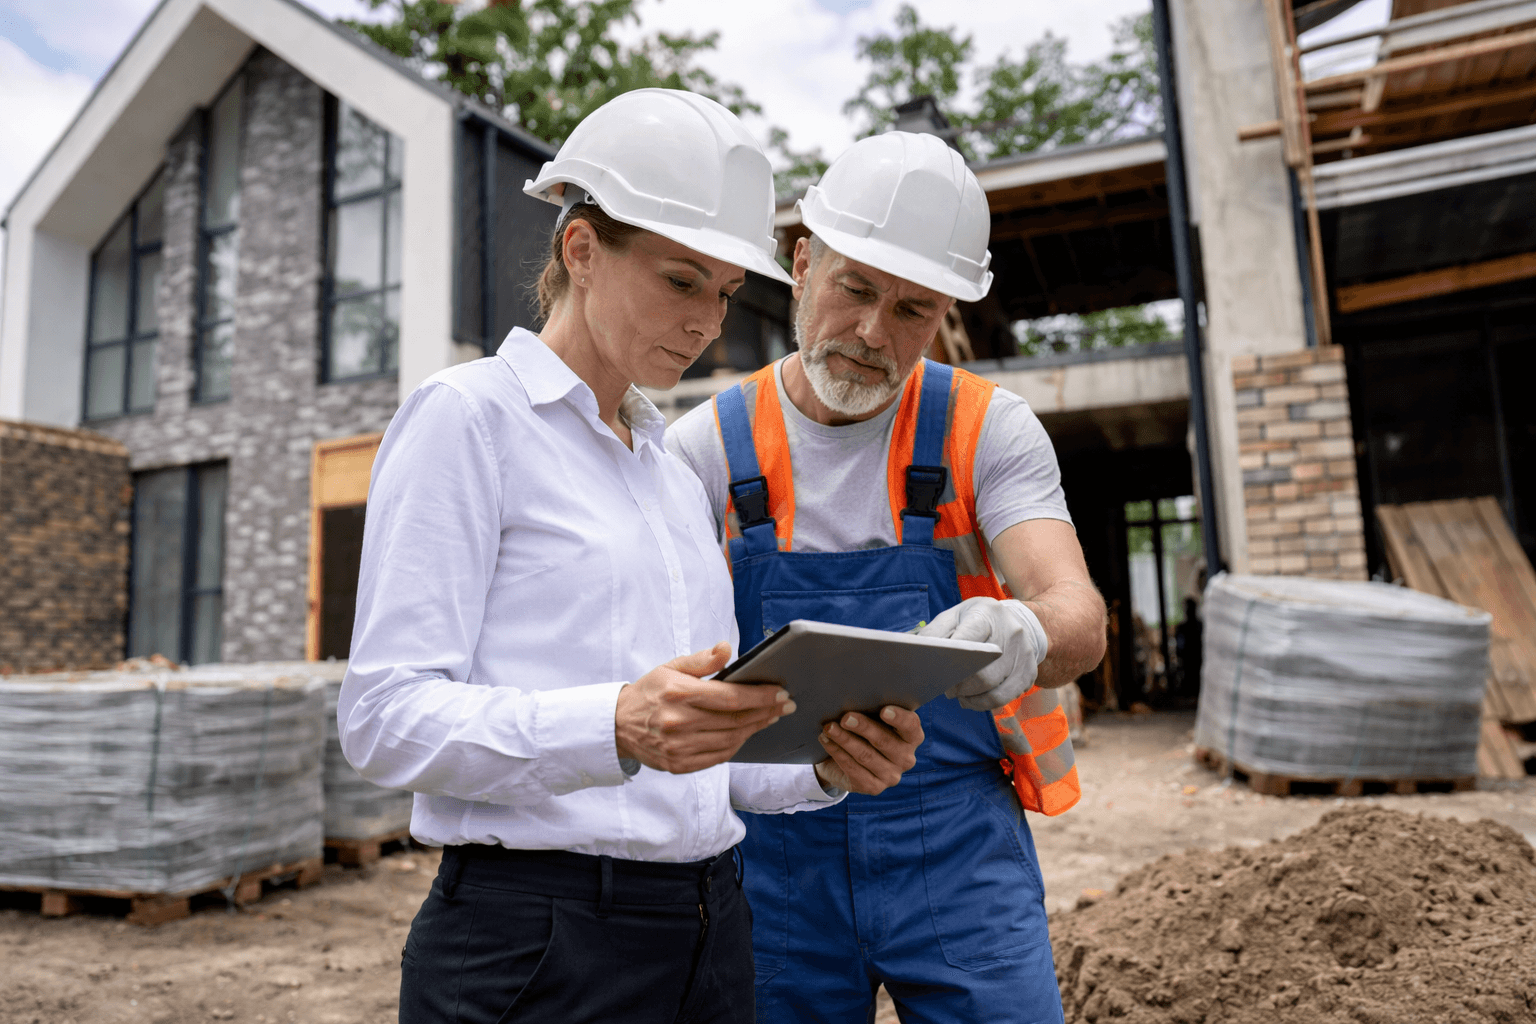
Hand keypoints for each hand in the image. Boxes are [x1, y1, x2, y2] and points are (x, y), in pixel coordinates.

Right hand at [615, 642, 794, 774]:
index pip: (731, 697)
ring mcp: (678, 747)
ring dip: (755, 728)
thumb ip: (702, 660)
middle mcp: (678, 722)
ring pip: (731, 740)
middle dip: (766, 711)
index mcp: (678, 693)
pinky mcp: (678, 764)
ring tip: (770, 717)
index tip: (781, 692)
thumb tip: (726, 648)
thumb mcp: (670, 667)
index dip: (761, 696)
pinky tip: (747, 733)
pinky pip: (718, 757)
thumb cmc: (649, 692)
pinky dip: (737, 745)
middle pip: (735, 720)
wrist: (617, 725)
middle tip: (785, 705)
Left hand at [813, 706, 923, 795]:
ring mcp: (891, 776)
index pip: (911, 726)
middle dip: (864, 727)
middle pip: (885, 741)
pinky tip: (826, 741)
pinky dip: (837, 753)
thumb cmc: (863, 729)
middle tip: (845, 717)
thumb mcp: (871, 718)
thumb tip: (854, 695)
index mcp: (912, 737)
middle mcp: (906, 758)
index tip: (883, 710)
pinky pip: (853, 769)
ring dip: (845, 740)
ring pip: (866, 756)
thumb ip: (872, 708)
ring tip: (829, 728)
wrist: (847, 759)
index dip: (899, 718)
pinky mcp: (873, 787)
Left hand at [919, 597, 1047, 709]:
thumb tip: (917, 653)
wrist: (1017, 621)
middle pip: (983, 673)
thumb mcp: (955, 616)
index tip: (938, 672)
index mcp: (988, 614)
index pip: (968, 640)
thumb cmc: (978, 620)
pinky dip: (983, 704)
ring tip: (957, 694)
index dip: (952, 661)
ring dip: (970, 698)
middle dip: (960, 686)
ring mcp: (1024, 655)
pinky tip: (970, 699)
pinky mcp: (1029, 673)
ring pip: (993, 689)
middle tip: (946, 688)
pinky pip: (1004, 698)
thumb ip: (935, 632)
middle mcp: (1011, 633)